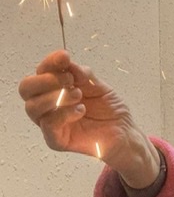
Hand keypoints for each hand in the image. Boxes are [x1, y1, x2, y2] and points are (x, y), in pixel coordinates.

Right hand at [19, 50, 159, 187]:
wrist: (125, 133)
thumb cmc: (110, 110)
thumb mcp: (99, 86)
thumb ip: (83, 74)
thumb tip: (67, 63)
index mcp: (55, 89)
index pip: (39, 73)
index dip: (49, 62)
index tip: (64, 57)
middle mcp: (48, 105)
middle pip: (26, 88)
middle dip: (46, 79)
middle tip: (70, 81)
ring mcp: (51, 123)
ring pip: (32, 107)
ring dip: (56, 96)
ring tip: (78, 95)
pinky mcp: (57, 140)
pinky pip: (48, 126)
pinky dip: (63, 114)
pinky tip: (81, 110)